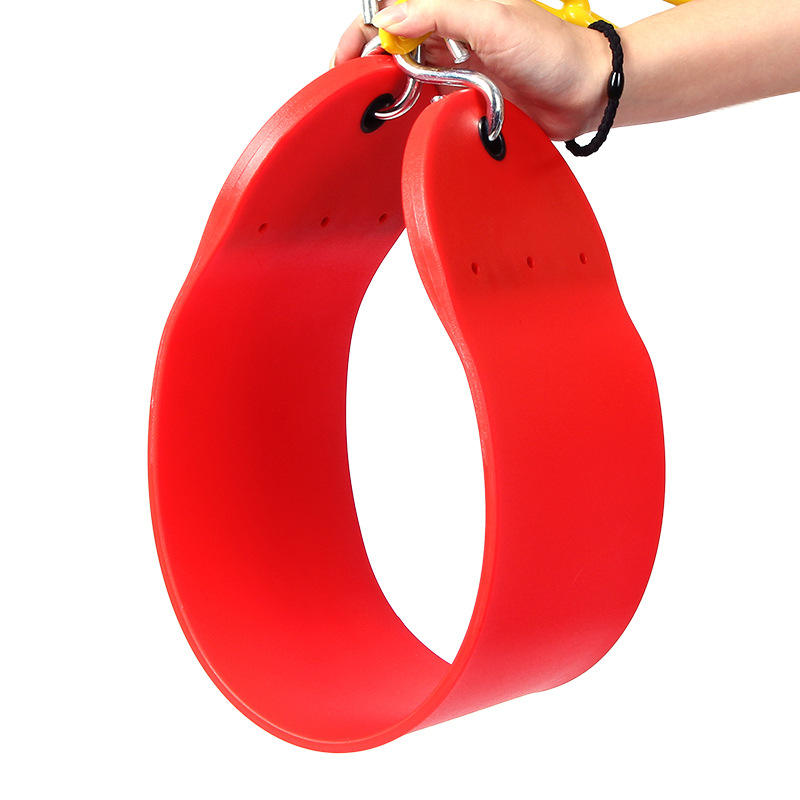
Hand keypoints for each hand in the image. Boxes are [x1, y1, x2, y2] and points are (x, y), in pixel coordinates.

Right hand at [333, 0, 608, 140]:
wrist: (584, 93)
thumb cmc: (553, 51)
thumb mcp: (492, 20)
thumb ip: (439, 14)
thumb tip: (391, 22)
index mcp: (455, 5)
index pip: (395, 9)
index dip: (365, 30)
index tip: (347, 56)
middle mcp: (452, 32)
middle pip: (395, 42)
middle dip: (372, 61)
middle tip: (357, 86)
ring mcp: (458, 65)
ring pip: (409, 73)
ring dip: (395, 86)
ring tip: (382, 101)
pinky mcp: (466, 95)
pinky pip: (431, 100)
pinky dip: (418, 106)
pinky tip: (410, 112)